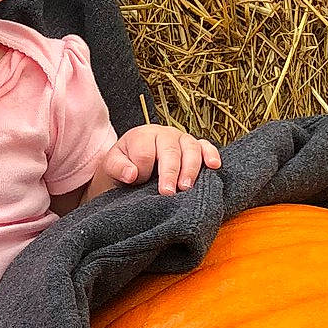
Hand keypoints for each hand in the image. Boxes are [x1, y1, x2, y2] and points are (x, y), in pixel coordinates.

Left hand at [95, 123, 220, 196]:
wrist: (136, 163)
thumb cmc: (125, 165)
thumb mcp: (112, 165)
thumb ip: (117, 167)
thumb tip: (131, 174)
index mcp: (142, 135)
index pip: (145, 152)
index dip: (142, 170)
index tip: (138, 183)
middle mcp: (164, 134)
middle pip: (169, 150)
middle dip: (169, 172)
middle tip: (167, 192)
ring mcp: (182, 139)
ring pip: (190, 148)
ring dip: (190, 168)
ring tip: (186, 187)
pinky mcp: (196, 147)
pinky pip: (206, 147)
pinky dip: (211, 154)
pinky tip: (214, 166)